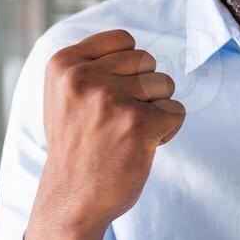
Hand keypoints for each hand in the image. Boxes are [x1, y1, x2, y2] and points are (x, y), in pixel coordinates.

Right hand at [25, 29, 185, 239]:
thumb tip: (134, 43)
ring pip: (165, 83)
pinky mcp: (137, 125)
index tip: (109, 95)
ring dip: (156, 109)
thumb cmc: (78, 145)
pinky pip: (176, 111)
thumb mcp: (66, 94)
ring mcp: (110, 100)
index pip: (124, 40)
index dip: (129, 67)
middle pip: (147, 60)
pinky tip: (143, 146)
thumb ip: (90, 64)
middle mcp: (83, 78)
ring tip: (128, 133)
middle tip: (118, 120)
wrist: (72, 199)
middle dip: (144, 88)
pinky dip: (168, 130)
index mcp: (63, 64)